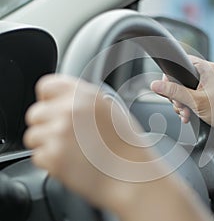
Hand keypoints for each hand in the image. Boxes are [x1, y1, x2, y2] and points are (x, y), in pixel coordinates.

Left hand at [23, 74, 153, 213]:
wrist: (132, 175)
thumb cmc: (126, 146)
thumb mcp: (110, 110)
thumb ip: (83, 101)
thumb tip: (61, 100)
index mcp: (85, 95)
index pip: (46, 86)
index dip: (48, 100)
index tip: (53, 108)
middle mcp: (70, 110)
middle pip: (35, 113)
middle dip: (46, 125)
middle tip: (66, 137)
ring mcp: (59, 134)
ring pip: (33, 136)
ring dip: (47, 144)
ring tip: (72, 151)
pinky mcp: (53, 157)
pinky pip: (38, 156)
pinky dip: (51, 162)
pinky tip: (72, 163)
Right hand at [151, 55, 213, 136]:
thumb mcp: (195, 101)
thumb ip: (174, 92)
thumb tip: (155, 84)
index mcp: (205, 69)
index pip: (180, 64)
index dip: (170, 77)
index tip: (167, 90)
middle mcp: (207, 75)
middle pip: (180, 80)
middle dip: (176, 96)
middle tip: (181, 107)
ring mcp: (207, 86)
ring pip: (184, 92)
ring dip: (182, 105)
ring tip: (187, 114)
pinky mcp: (208, 96)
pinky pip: (191, 99)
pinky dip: (188, 108)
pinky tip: (189, 117)